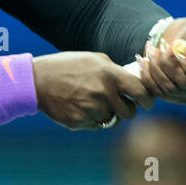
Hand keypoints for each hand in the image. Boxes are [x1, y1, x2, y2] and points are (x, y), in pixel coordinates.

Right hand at [32, 51, 154, 129]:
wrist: (37, 81)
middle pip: (129, 112)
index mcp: (110, 75)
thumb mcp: (94, 59)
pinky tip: (79, 107)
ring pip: (112, 120)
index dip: (148, 99)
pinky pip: (96, 126)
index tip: (147, 102)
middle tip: (118, 104)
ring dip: (106, 114)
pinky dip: (92, 119)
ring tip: (91, 102)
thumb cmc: (67, 66)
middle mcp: (103, 93)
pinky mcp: (81, 122)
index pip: (141, 92)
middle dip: (126, 109)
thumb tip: (133, 82)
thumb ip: (115, 71)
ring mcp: (92, 109)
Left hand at [133, 15, 185, 104]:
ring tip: (149, 52)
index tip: (174, 49)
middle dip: (165, 64)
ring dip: (154, 69)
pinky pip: (159, 93)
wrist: (174, 42)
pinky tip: (144, 63)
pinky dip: (148, 78)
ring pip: (169, 89)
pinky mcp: (178, 99)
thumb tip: (180, 49)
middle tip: (154, 49)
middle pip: (184, 83)